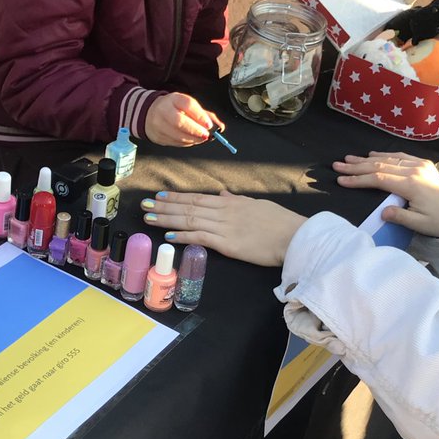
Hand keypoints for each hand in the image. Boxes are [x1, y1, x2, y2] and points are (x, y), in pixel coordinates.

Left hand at [140, 190, 305, 266]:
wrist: (294, 236)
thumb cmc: (280, 222)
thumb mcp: (256, 204)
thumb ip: (237, 200)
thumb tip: (223, 194)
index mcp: (230, 202)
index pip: (197, 197)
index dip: (176, 197)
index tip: (159, 196)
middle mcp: (223, 211)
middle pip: (188, 207)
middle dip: (164, 206)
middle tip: (144, 205)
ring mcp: (224, 227)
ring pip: (189, 220)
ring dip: (167, 219)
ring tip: (149, 218)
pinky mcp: (227, 244)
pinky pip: (200, 238)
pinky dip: (183, 236)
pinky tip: (169, 236)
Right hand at [144, 93, 224, 147]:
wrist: (148, 113)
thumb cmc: (173, 109)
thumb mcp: (187, 106)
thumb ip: (204, 115)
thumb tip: (220, 127)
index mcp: (173, 99)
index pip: (187, 105)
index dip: (200, 115)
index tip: (209, 124)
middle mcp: (163, 110)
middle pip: (180, 122)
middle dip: (195, 130)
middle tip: (206, 135)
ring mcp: (158, 125)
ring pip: (178, 135)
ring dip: (193, 139)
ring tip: (201, 139)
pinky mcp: (158, 137)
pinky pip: (175, 143)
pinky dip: (187, 143)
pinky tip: (192, 140)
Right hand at [333, 152, 438, 237]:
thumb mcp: (419, 225)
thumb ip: (400, 217)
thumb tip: (383, 212)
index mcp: (412, 185)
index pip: (379, 179)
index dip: (358, 179)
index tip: (341, 180)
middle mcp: (414, 170)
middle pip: (380, 165)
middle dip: (356, 166)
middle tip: (338, 165)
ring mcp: (419, 164)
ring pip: (388, 158)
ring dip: (366, 159)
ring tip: (348, 159)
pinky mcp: (422, 163)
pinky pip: (400, 156)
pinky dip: (383, 154)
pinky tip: (371, 154)